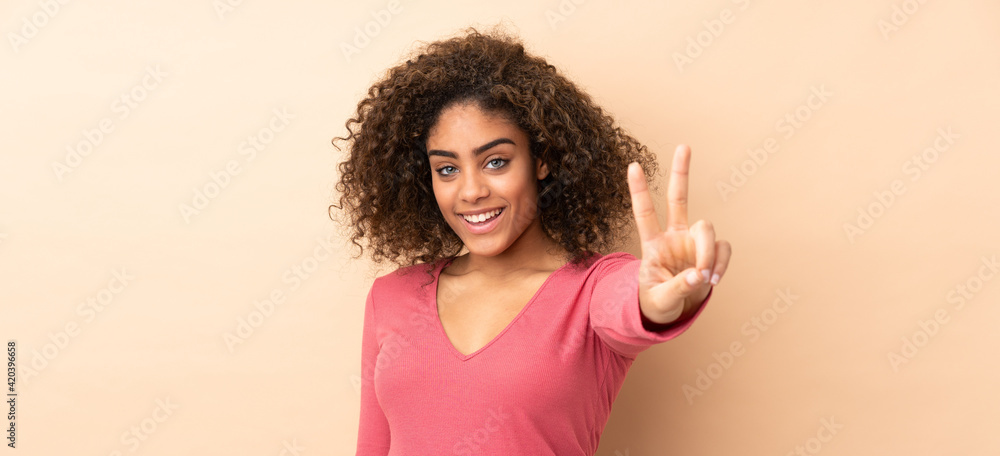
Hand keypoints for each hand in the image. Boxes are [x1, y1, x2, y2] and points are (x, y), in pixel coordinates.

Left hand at [627, 144, 731, 324]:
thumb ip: (677, 289)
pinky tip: (712, 279)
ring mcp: (693, 243)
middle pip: (678, 199)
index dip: (639, 190)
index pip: (644, 213)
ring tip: (704, 277)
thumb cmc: (656, 304)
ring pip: (707, 228)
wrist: (672, 313)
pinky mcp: (711, 253)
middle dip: (681, 173)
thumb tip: (698, 276)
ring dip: (707, 252)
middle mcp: (674, 237)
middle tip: (684, 146)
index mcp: (653, 245)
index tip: (634, 165)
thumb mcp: (659, 301)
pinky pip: (723, 249)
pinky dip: (721, 263)